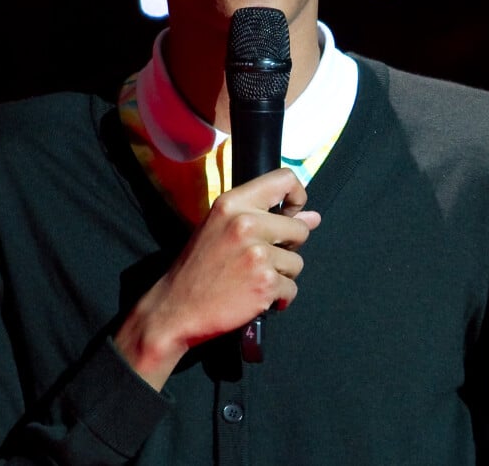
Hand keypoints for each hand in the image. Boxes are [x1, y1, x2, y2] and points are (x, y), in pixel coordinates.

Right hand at [114, 167, 319, 389]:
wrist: (175, 309)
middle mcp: (246, 222)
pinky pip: (291, 289)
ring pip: (297, 262)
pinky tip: (254, 297)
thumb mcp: (221, 228)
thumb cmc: (198, 267)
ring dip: (281, 275)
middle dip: (287, 247)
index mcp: (233, 202)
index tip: (292, 214)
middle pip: (298, 228)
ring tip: (251, 279)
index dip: (297, 197)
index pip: (285, 179)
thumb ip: (265, 217)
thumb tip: (313, 217)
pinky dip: (277, 298)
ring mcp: (257, 254)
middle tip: (261, 259)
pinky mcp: (265, 283)